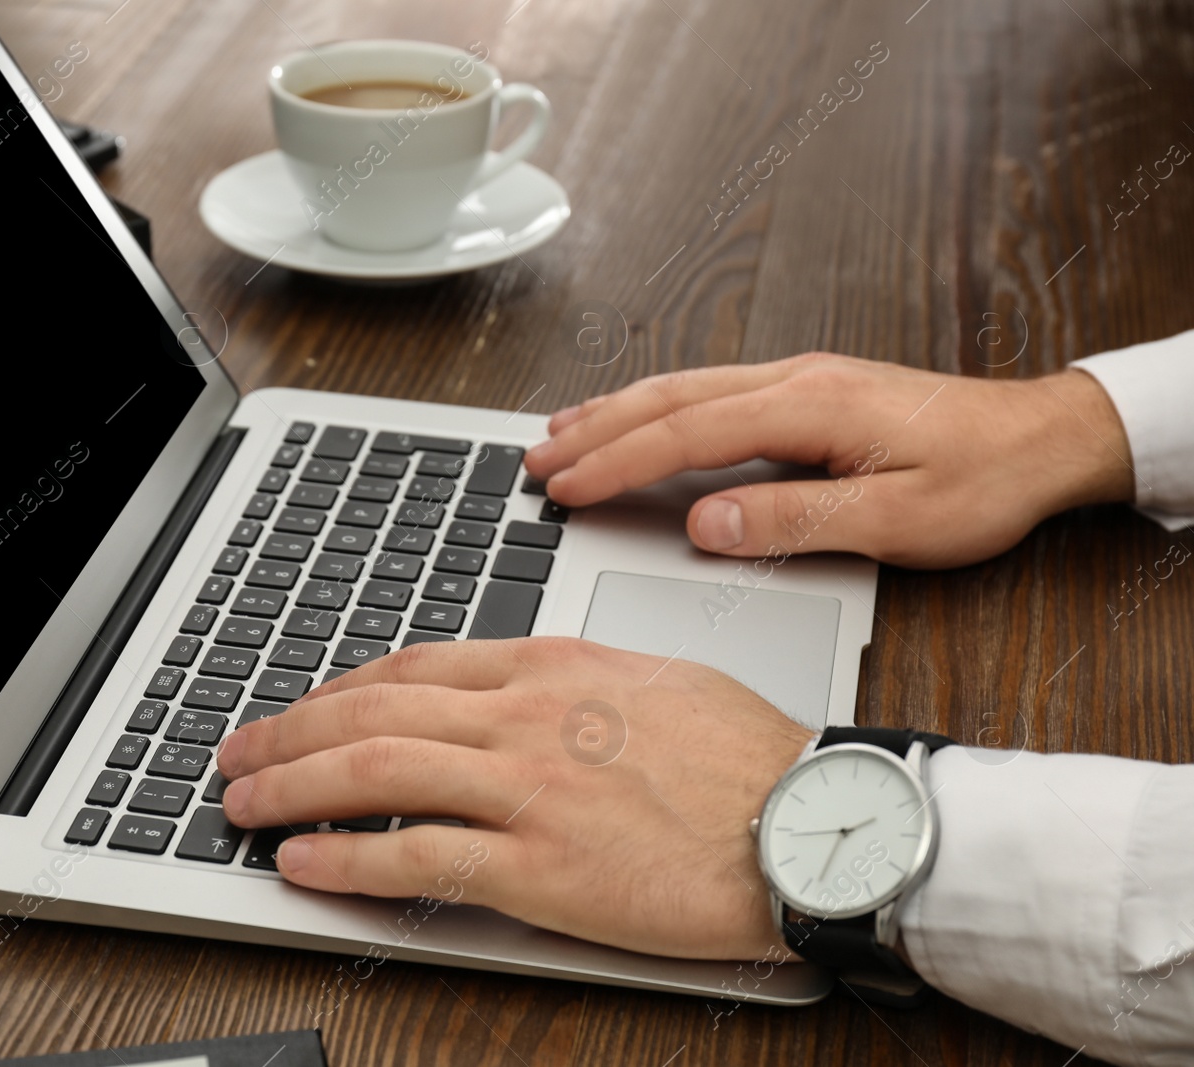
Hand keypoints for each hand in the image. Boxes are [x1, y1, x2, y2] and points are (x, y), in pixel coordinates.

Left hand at [217, 637, 812, 960]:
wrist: (810, 820)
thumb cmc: (748, 754)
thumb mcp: (650, 679)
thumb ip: (568, 679)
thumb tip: (517, 686)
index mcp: (551, 666)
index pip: (413, 666)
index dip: (340, 688)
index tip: (305, 706)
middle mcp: (525, 717)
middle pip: (373, 711)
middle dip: (289, 731)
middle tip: (238, 751)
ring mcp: (528, 789)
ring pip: (376, 771)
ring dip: (294, 786)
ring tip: (243, 803)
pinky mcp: (540, 866)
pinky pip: (416, 855)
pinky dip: (346, 857)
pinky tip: (303, 864)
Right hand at [522, 354, 1134, 567]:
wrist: (1043, 438)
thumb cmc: (981, 482)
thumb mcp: (896, 522)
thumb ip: (794, 520)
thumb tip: (707, 522)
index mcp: (809, 408)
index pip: (687, 434)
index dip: (618, 463)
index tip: (565, 488)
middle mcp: (794, 380)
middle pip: (670, 399)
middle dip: (595, 431)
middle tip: (535, 462)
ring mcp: (799, 378)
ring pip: (684, 387)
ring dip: (616, 411)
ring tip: (560, 434)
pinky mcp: (807, 390)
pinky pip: (710, 391)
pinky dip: (657, 406)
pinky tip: (637, 417)